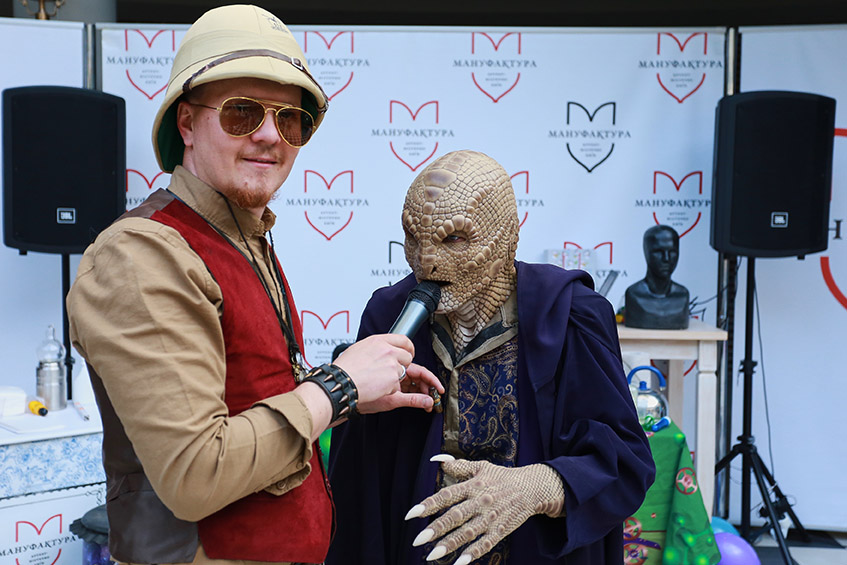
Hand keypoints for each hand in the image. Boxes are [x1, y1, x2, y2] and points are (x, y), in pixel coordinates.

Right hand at [333, 334, 442, 412]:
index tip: (408, 352)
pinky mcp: (393, 379)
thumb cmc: (343, 370)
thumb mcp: (357, 350)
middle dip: (403, 365)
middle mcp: (387, 350)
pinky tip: (377, 388)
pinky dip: (390, 389)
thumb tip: (378, 350)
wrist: (340, 383)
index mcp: (378, 340)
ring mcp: (392, 364)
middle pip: (408, 355)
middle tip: (392, 372)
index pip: (403, 339)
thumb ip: (373, 349)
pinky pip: (398, 385)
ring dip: (395, 378)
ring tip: (377, 381)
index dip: (408, 348)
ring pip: (403, 371)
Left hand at [405, 455, 564, 564]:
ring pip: (468, 533)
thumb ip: (458, 465)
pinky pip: (486, 544)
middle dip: (437, 528)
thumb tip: (437, 460)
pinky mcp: (501, 530)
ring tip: (432, 555)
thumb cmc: (502, 477)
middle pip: (456, 516)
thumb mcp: (481, 466)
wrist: (532, 487)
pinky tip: (459, 563)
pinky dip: (473, 553)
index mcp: (473, 485)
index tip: (411, 514)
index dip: (429, 504)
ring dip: (450, 544)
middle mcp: (480, 502)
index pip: (447, 495)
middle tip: (418, 539)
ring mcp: (491, 518)